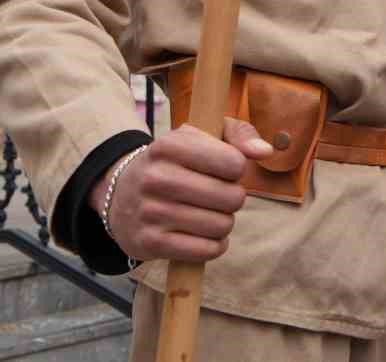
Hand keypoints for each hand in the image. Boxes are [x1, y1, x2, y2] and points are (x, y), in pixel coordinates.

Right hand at [89, 120, 274, 262]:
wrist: (120, 193)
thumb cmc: (175, 161)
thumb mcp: (201, 136)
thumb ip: (239, 134)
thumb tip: (265, 151)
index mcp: (170, 146)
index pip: (233, 163)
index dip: (236, 169)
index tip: (223, 170)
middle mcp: (156, 177)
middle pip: (231, 198)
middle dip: (233, 198)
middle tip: (219, 196)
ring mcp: (150, 212)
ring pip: (221, 226)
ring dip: (224, 223)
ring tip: (210, 214)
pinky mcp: (149, 243)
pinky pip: (205, 250)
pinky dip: (215, 246)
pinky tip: (205, 236)